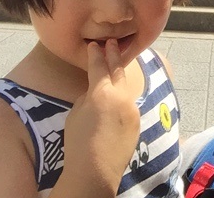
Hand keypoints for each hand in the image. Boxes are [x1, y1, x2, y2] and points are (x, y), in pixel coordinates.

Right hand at [56, 39, 139, 196]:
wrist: (95, 172)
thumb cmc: (78, 143)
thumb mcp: (75, 113)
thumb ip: (88, 96)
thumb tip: (95, 91)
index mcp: (101, 92)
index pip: (98, 66)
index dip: (95, 54)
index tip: (94, 44)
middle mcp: (121, 96)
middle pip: (118, 69)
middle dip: (114, 54)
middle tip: (112, 42)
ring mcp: (132, 107)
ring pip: (126, 85)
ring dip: (120, 74)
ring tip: (117, 63)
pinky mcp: (137, 120)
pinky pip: (129, 102)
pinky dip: (123, 96)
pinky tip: (118, 96)